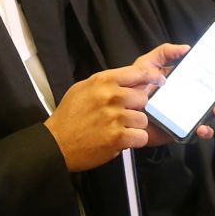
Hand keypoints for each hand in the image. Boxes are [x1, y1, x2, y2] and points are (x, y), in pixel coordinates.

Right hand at [45, 47, 168, 170]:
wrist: (56, 143)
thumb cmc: (69, 116)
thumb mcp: (83, 88)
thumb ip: (106, 82)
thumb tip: (130, 79)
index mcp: (103, 81)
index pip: (137, 72)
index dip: (151, 77)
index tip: (159, 82)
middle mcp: (111, 96)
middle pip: (143, 98)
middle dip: (137, 108)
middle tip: (125, 115)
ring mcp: (114, 117)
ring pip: (143, 119)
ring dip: (135, 126)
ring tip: (120, 129)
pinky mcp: (117, 137)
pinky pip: (141, 136)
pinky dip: (134, 141)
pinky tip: (122, 140)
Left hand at [137, 43, 214, 144]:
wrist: (117, 112)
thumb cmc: (133, 85)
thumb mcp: (147, 64)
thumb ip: (164, 53)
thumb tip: (186, 48)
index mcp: (183, 81)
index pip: (209, 77)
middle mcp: (189, 97)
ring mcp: (186, 115)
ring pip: (210, 113)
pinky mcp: (179, 130)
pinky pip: (195, 132)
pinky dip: (203, 131)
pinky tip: (203, 127)